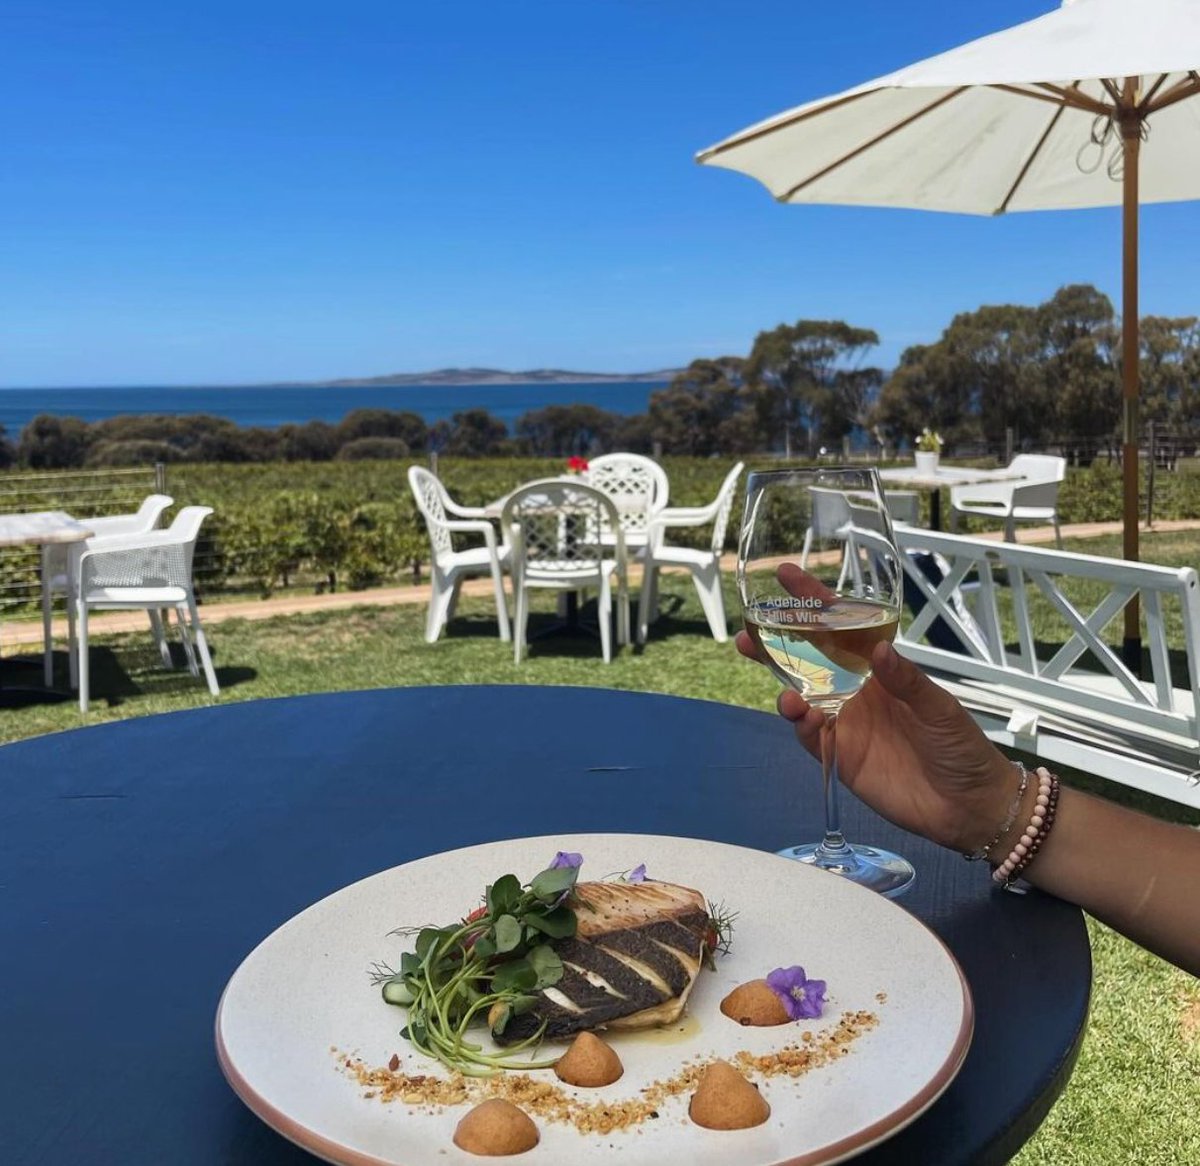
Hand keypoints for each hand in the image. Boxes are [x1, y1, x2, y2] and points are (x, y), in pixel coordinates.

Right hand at [735, 566, 1016, 852]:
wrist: (969, 806)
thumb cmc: (961, 746)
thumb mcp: (940, 707)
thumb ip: (907, 680)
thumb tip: (879, 648)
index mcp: (879, 669)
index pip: (840, 628)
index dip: (814, 602)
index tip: (786, 575)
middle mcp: (855, 691)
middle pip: (807, 661)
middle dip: (774, 645)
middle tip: (747, 632)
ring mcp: (845, 724)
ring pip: (801, 698)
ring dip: (784, 689)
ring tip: (784, 693)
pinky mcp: (840, 757)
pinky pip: (812, 737)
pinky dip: (802, 726)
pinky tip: (801, 716)